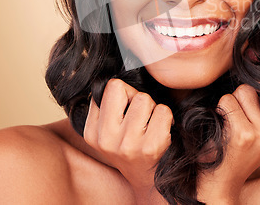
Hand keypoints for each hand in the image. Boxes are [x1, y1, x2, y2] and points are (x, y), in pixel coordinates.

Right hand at [83, 78, 173, 202]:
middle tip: (141, 115)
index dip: (124, 93)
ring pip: (144, 99)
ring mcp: (128, 145)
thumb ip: (106, 106)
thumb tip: (116, 78)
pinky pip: (163, 111)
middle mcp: (106, 139)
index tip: (127, 108)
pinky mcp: (150, 148)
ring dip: (153, 108)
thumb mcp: (108, 131)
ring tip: (150, 124)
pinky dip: (167, 118)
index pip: (110, 87)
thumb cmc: (131, 147)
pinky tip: (161, 131)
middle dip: (136, 97)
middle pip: (125, 90)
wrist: (148, 180)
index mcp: (92, 132)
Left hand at [197, 75, 259, 202]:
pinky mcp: (245, 135)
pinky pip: (227, 102)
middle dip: (241, 96)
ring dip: (229, 104)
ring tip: (230, 124)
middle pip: (256, 87)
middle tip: (237, 119)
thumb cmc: (236, 151)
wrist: (221, 183)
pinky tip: (223, 130)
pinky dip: (220, 111)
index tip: (254, 95)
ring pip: (242, 92)